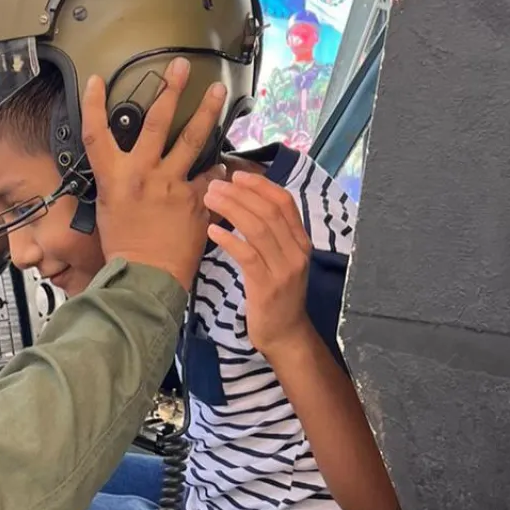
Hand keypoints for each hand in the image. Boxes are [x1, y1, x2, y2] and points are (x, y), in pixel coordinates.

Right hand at [81, 57, 226, 288]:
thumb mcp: (109, 209)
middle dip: (169, 90)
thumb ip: (120, 183)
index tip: (95, 80)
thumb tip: (125, 166)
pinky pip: (211, 177)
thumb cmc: (123, 248)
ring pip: (192, 140)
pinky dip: (219, 170)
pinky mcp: (195, 199)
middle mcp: (142, 175)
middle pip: (155, 122)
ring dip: (207, 112)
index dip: (92, 105)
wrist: (146, 277)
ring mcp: (171, 185)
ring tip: (218, 92)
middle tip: (181, 66)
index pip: (96, 134)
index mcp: (114, 178)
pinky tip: (226, 164)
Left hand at [203, 171, 312, 356]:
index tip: (236, 175)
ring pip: (259, 229)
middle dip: (240, 194)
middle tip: (213, 185)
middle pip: (269, 211)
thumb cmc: (276, 294)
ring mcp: (284, 269)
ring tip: (209, 200)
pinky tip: (212, 230)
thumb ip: (269, 235)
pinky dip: (230, 239)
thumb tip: (242, 203)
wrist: (285, 334)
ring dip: (232, 209)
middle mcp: (297, 251)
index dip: (260, 185)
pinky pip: (248, 256)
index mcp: (301, 241)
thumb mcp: (279, 260)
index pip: (284, 202)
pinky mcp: (267, 286)